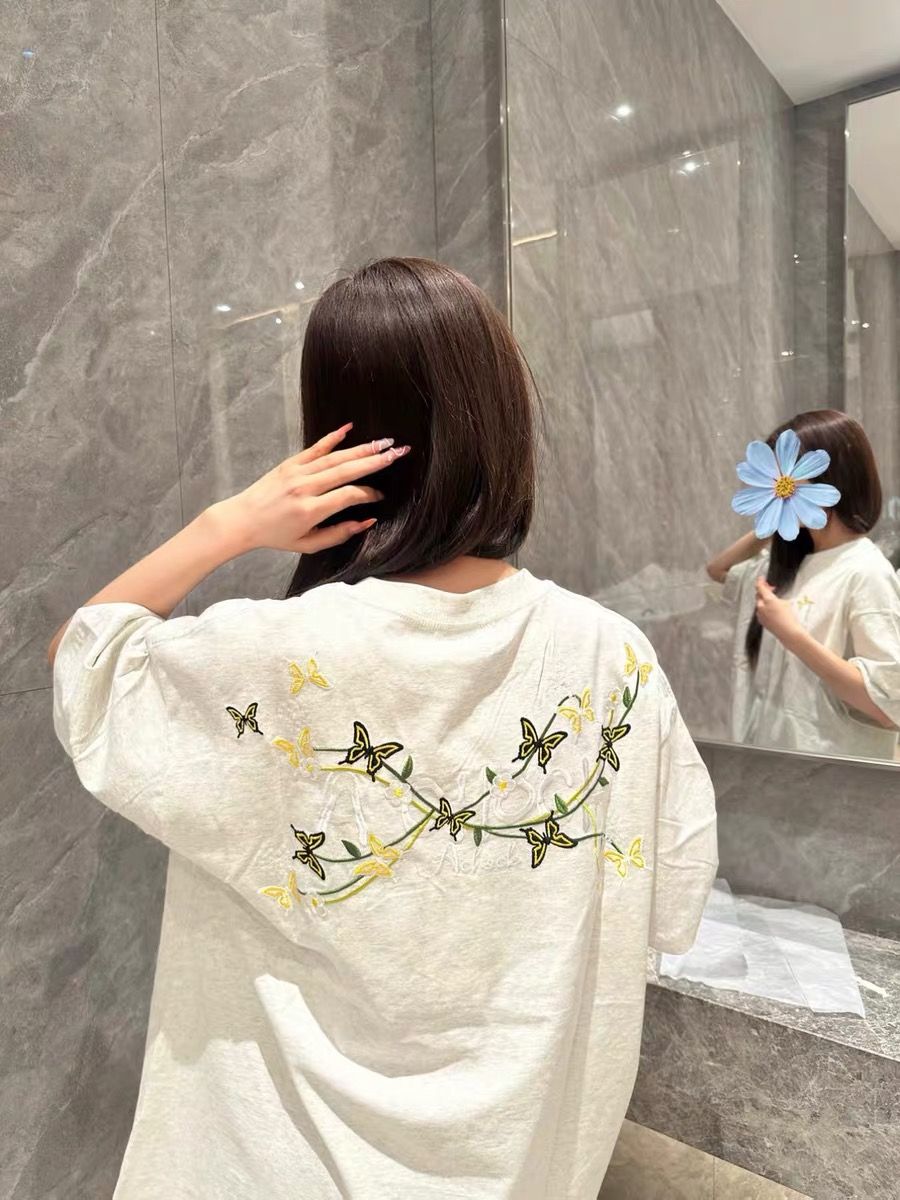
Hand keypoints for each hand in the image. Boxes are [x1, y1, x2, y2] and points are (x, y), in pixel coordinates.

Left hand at [209, 424, 409, 555]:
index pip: (348, 496)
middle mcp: (305, 488)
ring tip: (385, 442)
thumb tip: (367, 521)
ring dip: (362, 449)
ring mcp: (297, 473)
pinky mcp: (290, 464)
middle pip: (347, 470)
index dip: (369, 495)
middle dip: (376, 461)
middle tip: (399, 453)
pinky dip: (332, 437)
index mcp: (310, 510)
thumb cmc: (277, 536)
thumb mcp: (308, 545)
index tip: (380, 497)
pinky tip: (349, 428)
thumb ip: (339, 534)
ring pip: (335, 457)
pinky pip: (315, 448)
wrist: (242, 520)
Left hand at [754, 577, 799, 643]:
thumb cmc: (789, 618)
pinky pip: (761, 612)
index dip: (760, 582)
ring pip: (759, 604)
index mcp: (768, 600)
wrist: (788, 632)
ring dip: (764, 600)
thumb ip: (776, 598)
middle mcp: (761, 607)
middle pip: (758, 595)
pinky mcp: (762, 621)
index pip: (760, 588)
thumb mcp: (786, 603)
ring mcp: (760, 615)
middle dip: (763, 591)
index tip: (761, 578)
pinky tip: (772, 610)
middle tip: (770, 589)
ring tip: (774, 601)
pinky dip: (764, 608)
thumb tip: (774, 599)